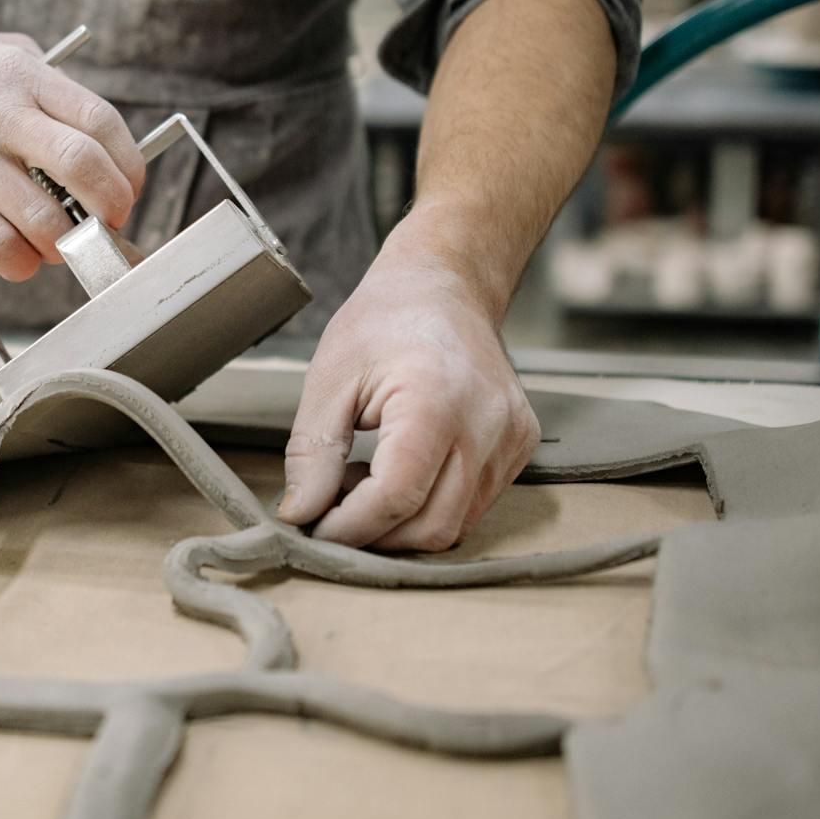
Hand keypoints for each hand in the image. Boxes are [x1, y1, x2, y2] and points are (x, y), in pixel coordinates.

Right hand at [0, 26, 146, 280]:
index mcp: (23, 75)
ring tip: (59, 245)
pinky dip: (21, 262)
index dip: (128, 166)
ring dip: (63, 243)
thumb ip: (48, 86)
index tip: (128, 190)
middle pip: (81, 165)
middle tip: (108, 224)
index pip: (100, 122)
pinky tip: (22, 259)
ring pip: (40, 216)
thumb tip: (100, 141)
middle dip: (110, 207)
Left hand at [277, 242, 539, 551]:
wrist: (445, 285)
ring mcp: (512, 439)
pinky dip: (430, 506)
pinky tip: (399, 470)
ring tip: (363, 479)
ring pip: (455, 525)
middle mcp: (487, 426)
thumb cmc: (386, 320)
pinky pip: (474, 505)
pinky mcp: (520, 446)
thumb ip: (311, 451)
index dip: (348, 526)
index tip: (313, 526)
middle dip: (373, 533)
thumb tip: (299, 513)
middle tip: (333, 503)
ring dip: (401, 523)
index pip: (395, 497)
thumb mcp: (329, 378)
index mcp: (435, 402)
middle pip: (430, 527)